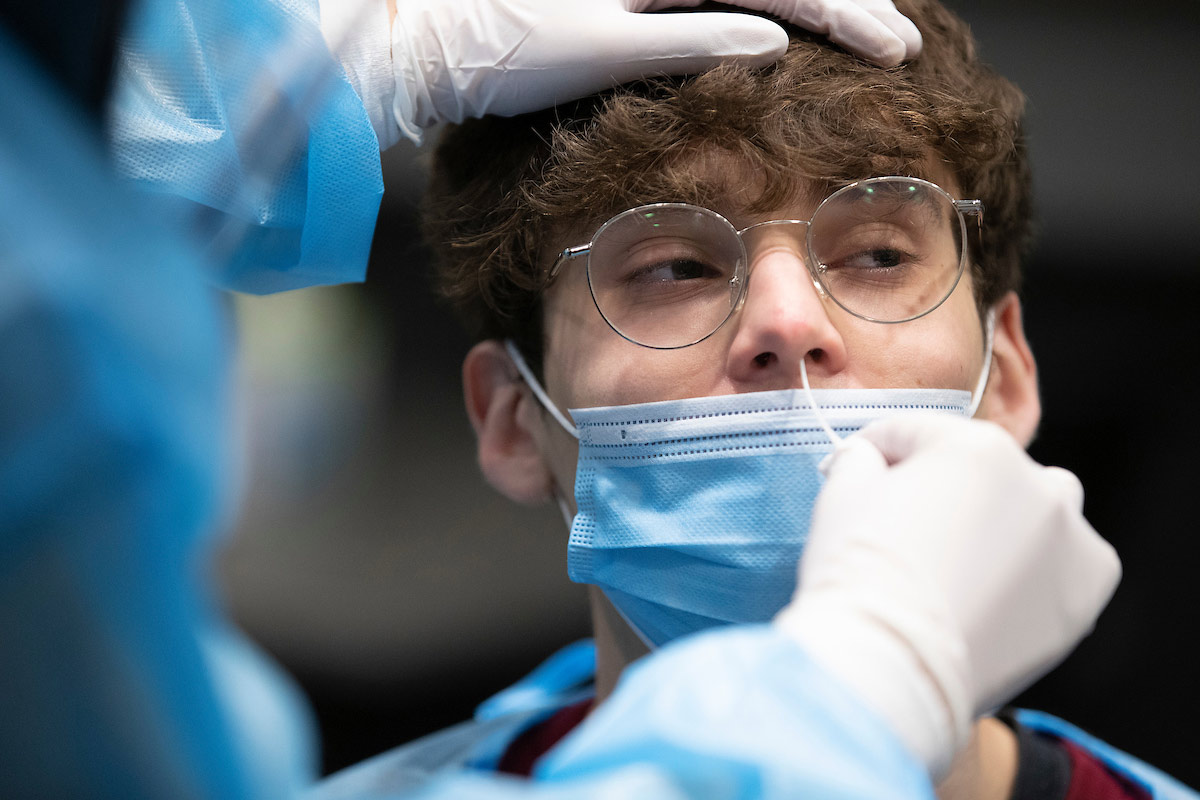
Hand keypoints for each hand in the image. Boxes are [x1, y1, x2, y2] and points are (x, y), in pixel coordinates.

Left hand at [392, 0, 920, 129]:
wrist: (432, 40)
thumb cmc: (500, 46)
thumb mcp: (597, 48)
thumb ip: (690, 39)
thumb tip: (776, 37)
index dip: (846, 11)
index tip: (896, 48)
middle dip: (846, 2)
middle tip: (902, 43)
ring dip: (818, 3)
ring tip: (870, 33)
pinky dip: (770, 7)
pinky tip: (798, 29)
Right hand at [775, 414, 1120, 776]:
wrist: (891, 665)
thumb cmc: (858, 578)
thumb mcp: (840, 496)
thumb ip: (860, 461)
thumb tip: (868, 459)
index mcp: (973, 446)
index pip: (918, 434)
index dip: (880, 454)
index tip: (863, 475)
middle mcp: (1035, 480)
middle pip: (981, 469)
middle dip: (948, 490)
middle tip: (909, 533)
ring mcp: (1069, 535)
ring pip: (1037, 510)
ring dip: (1007, 523)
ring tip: (963, 566)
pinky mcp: (1087, 588)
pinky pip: (1063, 563)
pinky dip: (1037, 573)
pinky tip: (993, 598)